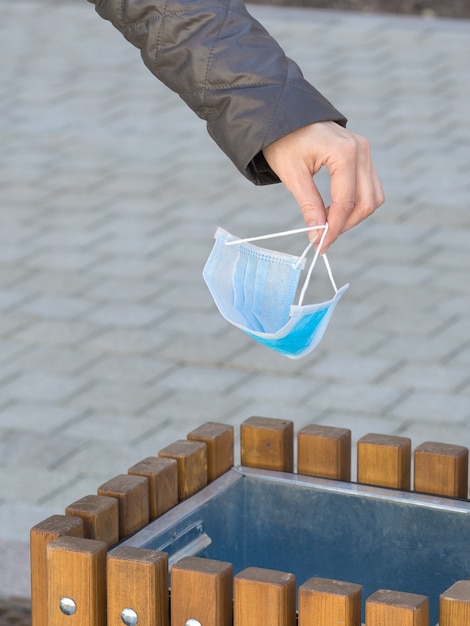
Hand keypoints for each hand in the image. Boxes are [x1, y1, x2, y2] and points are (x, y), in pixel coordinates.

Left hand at [262, 121, 383, 252]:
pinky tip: (334, 212)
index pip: (346, 202)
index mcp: (344, 153)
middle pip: (367, 202)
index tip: (320, 246)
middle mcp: (361, 150)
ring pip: (373, 196)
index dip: (334, 228)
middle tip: (323, 239)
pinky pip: (369, 186)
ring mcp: (365, 151)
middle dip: (346, 225)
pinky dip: (356, 203)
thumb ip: (308, 205)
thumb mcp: (292, 175)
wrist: (285, 114)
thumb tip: (317, 235)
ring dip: (354, 216)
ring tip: (328, 226)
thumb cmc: (284, 141)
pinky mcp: (362, 154)